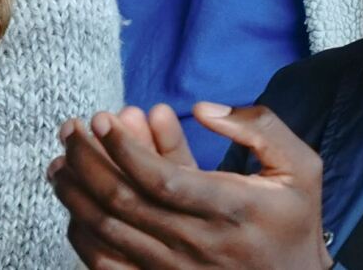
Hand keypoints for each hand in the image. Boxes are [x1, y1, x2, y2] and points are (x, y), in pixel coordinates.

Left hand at [49, 102, 330, 269]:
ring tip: (61, 162)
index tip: (103, 119)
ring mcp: (174, 269)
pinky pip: (108, 265)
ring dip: (77, 194)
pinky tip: (74, 208)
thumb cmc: (294, 222)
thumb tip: (204, 108)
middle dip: (89, 160)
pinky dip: (83, 237)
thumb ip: (259, 127)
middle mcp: (197, 242)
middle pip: (124, 201)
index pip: (163, 179)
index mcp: (231, 208)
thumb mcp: (300, 166)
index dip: (125, 148)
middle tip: (71, 129)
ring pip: (109, 232)